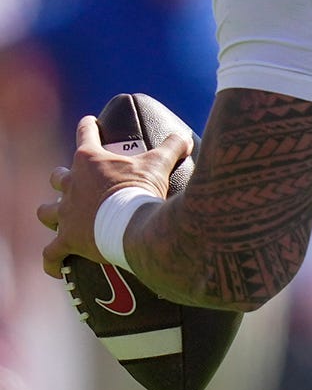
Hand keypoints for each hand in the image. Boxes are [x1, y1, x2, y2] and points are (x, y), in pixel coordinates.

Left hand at [36, 116, 190, 279]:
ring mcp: (66, 214)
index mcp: (90, 161)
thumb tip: (185, 137)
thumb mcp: (160, 164)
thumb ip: (172, 147)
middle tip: (74, 181)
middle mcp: (71, 185)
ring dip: (51, 214)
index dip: (88, 127)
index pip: (86, 135)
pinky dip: (53, 260)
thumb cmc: (142, 191)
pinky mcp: (67, 240)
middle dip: (63, 178)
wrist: (133, 225)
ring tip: (58, 218)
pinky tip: (55, 266)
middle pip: (58, 177)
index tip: (89, 123)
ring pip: (46, 212)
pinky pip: (52, 253)